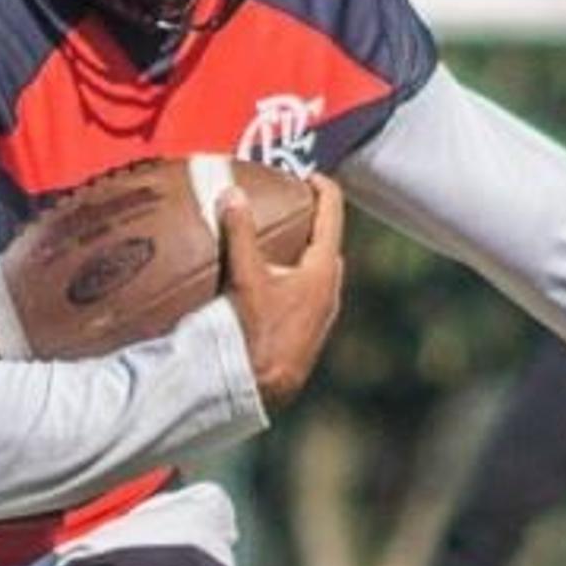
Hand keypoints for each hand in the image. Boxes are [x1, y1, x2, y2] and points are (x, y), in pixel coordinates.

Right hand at [222, 173, 343, 407]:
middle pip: (328, 245)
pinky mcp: (310, 334)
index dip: (323, 190)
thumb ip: (240, 234)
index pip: (332, 216)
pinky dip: (297, 279)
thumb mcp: (245, 278)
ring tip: (280, 245)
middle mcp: (329, 292)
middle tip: (292, 207)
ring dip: (305, 254)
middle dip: (315, 222)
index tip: (308, 176)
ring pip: (320, 273)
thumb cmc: (257, 333)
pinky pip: (310, 294)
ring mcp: (322, 316)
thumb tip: (233, 193)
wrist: (261, 389)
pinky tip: (272, 288)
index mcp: (321, 272)